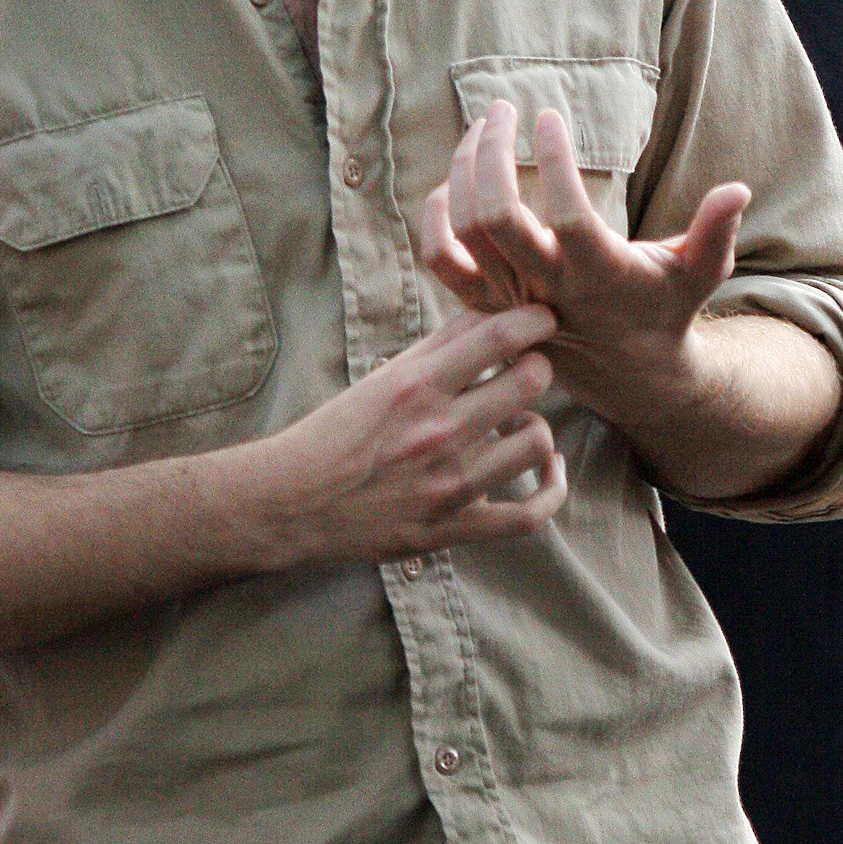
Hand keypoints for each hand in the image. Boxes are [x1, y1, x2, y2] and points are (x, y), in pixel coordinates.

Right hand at [258, 303, 566, 565]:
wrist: (290, 501)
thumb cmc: (334, 435)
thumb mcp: (379, 381)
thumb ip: (435, 351)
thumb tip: (487, 316)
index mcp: (416, 385)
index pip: (498, 335)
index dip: (534, 319)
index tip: (541, 319)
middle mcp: (437, 430)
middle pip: (530, 381)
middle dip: (539, 368)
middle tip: (529, 371)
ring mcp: (449, 482)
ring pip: (536, 442)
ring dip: (537, 428)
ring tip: (519, 426)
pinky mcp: (452, 527)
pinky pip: (528, 516)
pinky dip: (552, 491)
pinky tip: (549, 471)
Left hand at [421, 102, 749, 438]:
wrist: (628, 375)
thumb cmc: (665, 309)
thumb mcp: (698, 274)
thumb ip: (714, 233)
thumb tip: (738, 190)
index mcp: (598, 276)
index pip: (565, 213)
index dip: (553, 160)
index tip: (550, 117)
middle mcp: (545, 289)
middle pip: (494, 216)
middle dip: (491, 152)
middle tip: (506, 110)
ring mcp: (507, 298)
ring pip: (462, 229)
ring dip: (464, 168)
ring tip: (484, 127)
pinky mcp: (484, 303)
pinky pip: (438, 258)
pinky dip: (434, 214)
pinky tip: (453, 179)